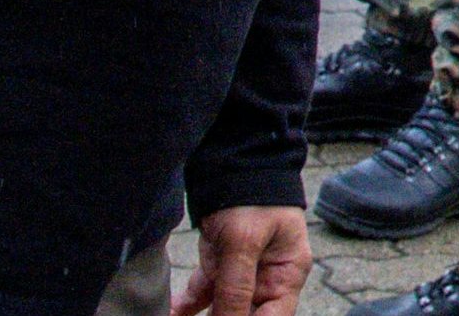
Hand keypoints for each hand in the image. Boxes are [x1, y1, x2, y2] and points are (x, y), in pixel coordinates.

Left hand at [174, 206, 309, 315]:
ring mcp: (242, 272)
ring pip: (222, 308)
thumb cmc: (251, 195)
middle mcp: (268, 277)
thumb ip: (236, 289)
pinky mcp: (219, 264)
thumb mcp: (244, 242)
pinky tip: (171, 312)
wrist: (233, 158)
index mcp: (287, 274)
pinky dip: (186, 306)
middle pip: (246, 315)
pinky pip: (203, 294)